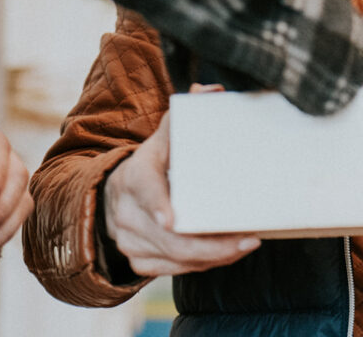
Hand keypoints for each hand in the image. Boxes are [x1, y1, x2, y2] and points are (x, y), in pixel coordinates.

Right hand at [102, 100, 259, 276]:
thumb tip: (212, 91)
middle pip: (168, 237)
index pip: (144, 190)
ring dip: (213, 257)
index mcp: (134, 176)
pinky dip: (202, 265)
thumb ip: (185, 116)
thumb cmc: (152, 163)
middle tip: (247, 239)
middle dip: (210, 244)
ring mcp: (130, 241)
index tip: (173, 219)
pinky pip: (173, 271)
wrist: (114, 195)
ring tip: (245, 245)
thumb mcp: (163, 137)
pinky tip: (226, 256)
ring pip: (174, 259)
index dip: (157, 206)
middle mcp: (126, 213)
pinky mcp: (139, 261)